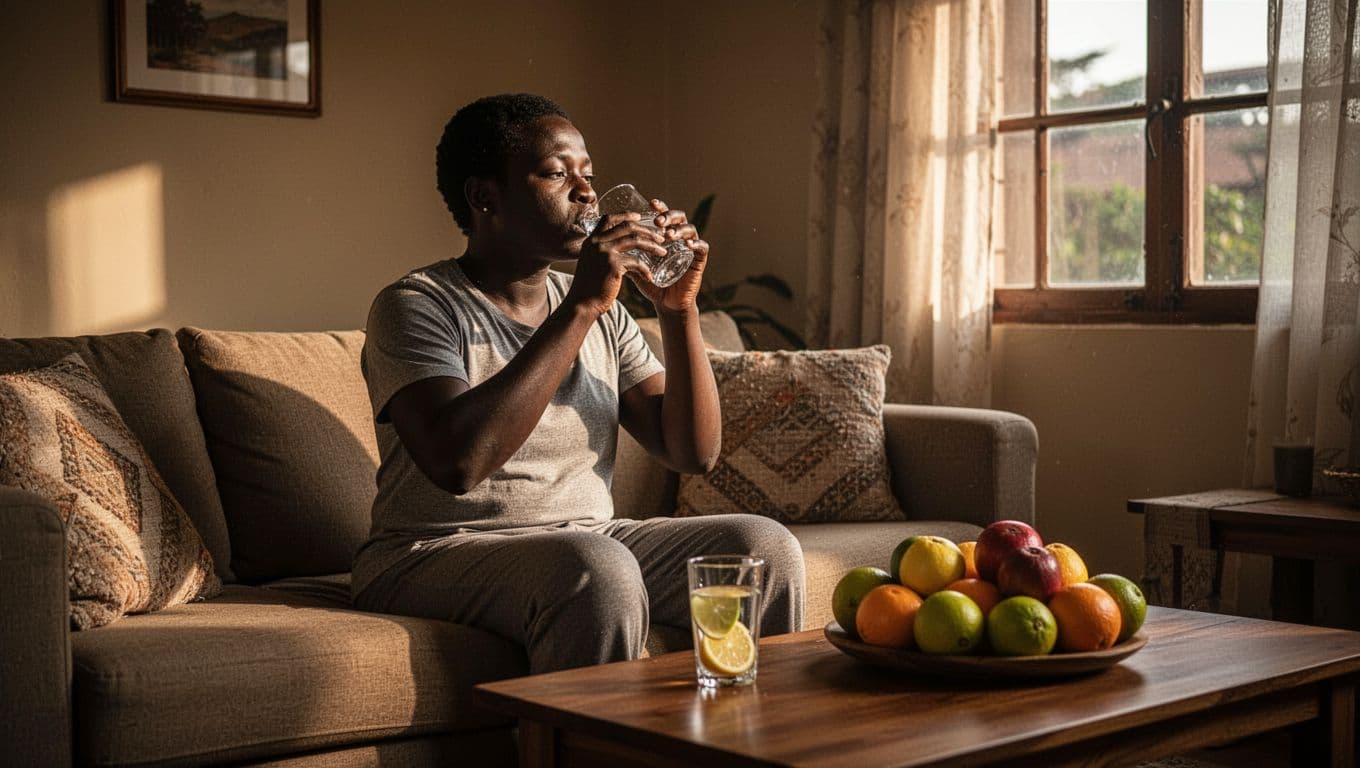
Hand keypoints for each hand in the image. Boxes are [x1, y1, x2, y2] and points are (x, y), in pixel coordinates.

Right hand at [565, 212, 668, 316]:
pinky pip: (636, 263)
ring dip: (652, 245)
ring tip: (663, 251)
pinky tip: (650, 277)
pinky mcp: (613, 265)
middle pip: (626, 227)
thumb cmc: (588, 287)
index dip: (625, 215)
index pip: (609, 218)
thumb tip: (617, 249)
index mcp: (591, 240)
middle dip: (646, 230)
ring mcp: (605, 252)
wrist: (582, 304)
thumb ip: (601, 253)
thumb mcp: (591, 263)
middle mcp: (597, 242)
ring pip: (634, 240)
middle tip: (660, 236)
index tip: (639, 216)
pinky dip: (645, 269)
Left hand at [627, 199, 708, 316]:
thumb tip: (604, 245)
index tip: (651, 204)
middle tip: (658, 221)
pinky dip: (696, 244)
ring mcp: (690, 248)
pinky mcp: (699, 260)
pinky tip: (687, 245)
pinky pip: (702, 247)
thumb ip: (624, 255)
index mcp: (665, 236)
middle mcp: (679, 238)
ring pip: (690, 230)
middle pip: (679, 217)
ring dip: (679, 230)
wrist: (666, 303)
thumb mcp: (635, 267)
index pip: (664, 215)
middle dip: (669, 216)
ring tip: (668, 235)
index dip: (660, 207)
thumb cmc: (652, 284)